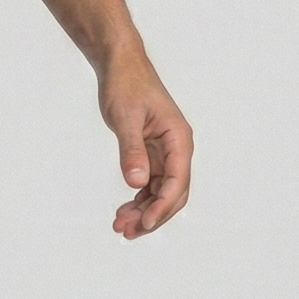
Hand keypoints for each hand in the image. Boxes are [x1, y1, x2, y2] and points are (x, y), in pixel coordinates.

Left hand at [98, 49, 192, 237]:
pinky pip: (150, 184)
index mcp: (179, 139)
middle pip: (173, 193)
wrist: (120, 66)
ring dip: (143, 211)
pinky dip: (138, 199)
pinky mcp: (151, 154)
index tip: (145, 223)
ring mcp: (165, 153)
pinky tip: (123, 211)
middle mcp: (176, 149)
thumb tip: (136, 182)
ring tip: (120, 227)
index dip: (163, 206)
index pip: (177, 181)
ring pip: (160, 192)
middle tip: (127, 232)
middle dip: (153, 215)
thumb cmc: (126, 84)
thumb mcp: (125, 117)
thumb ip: (131, 150)